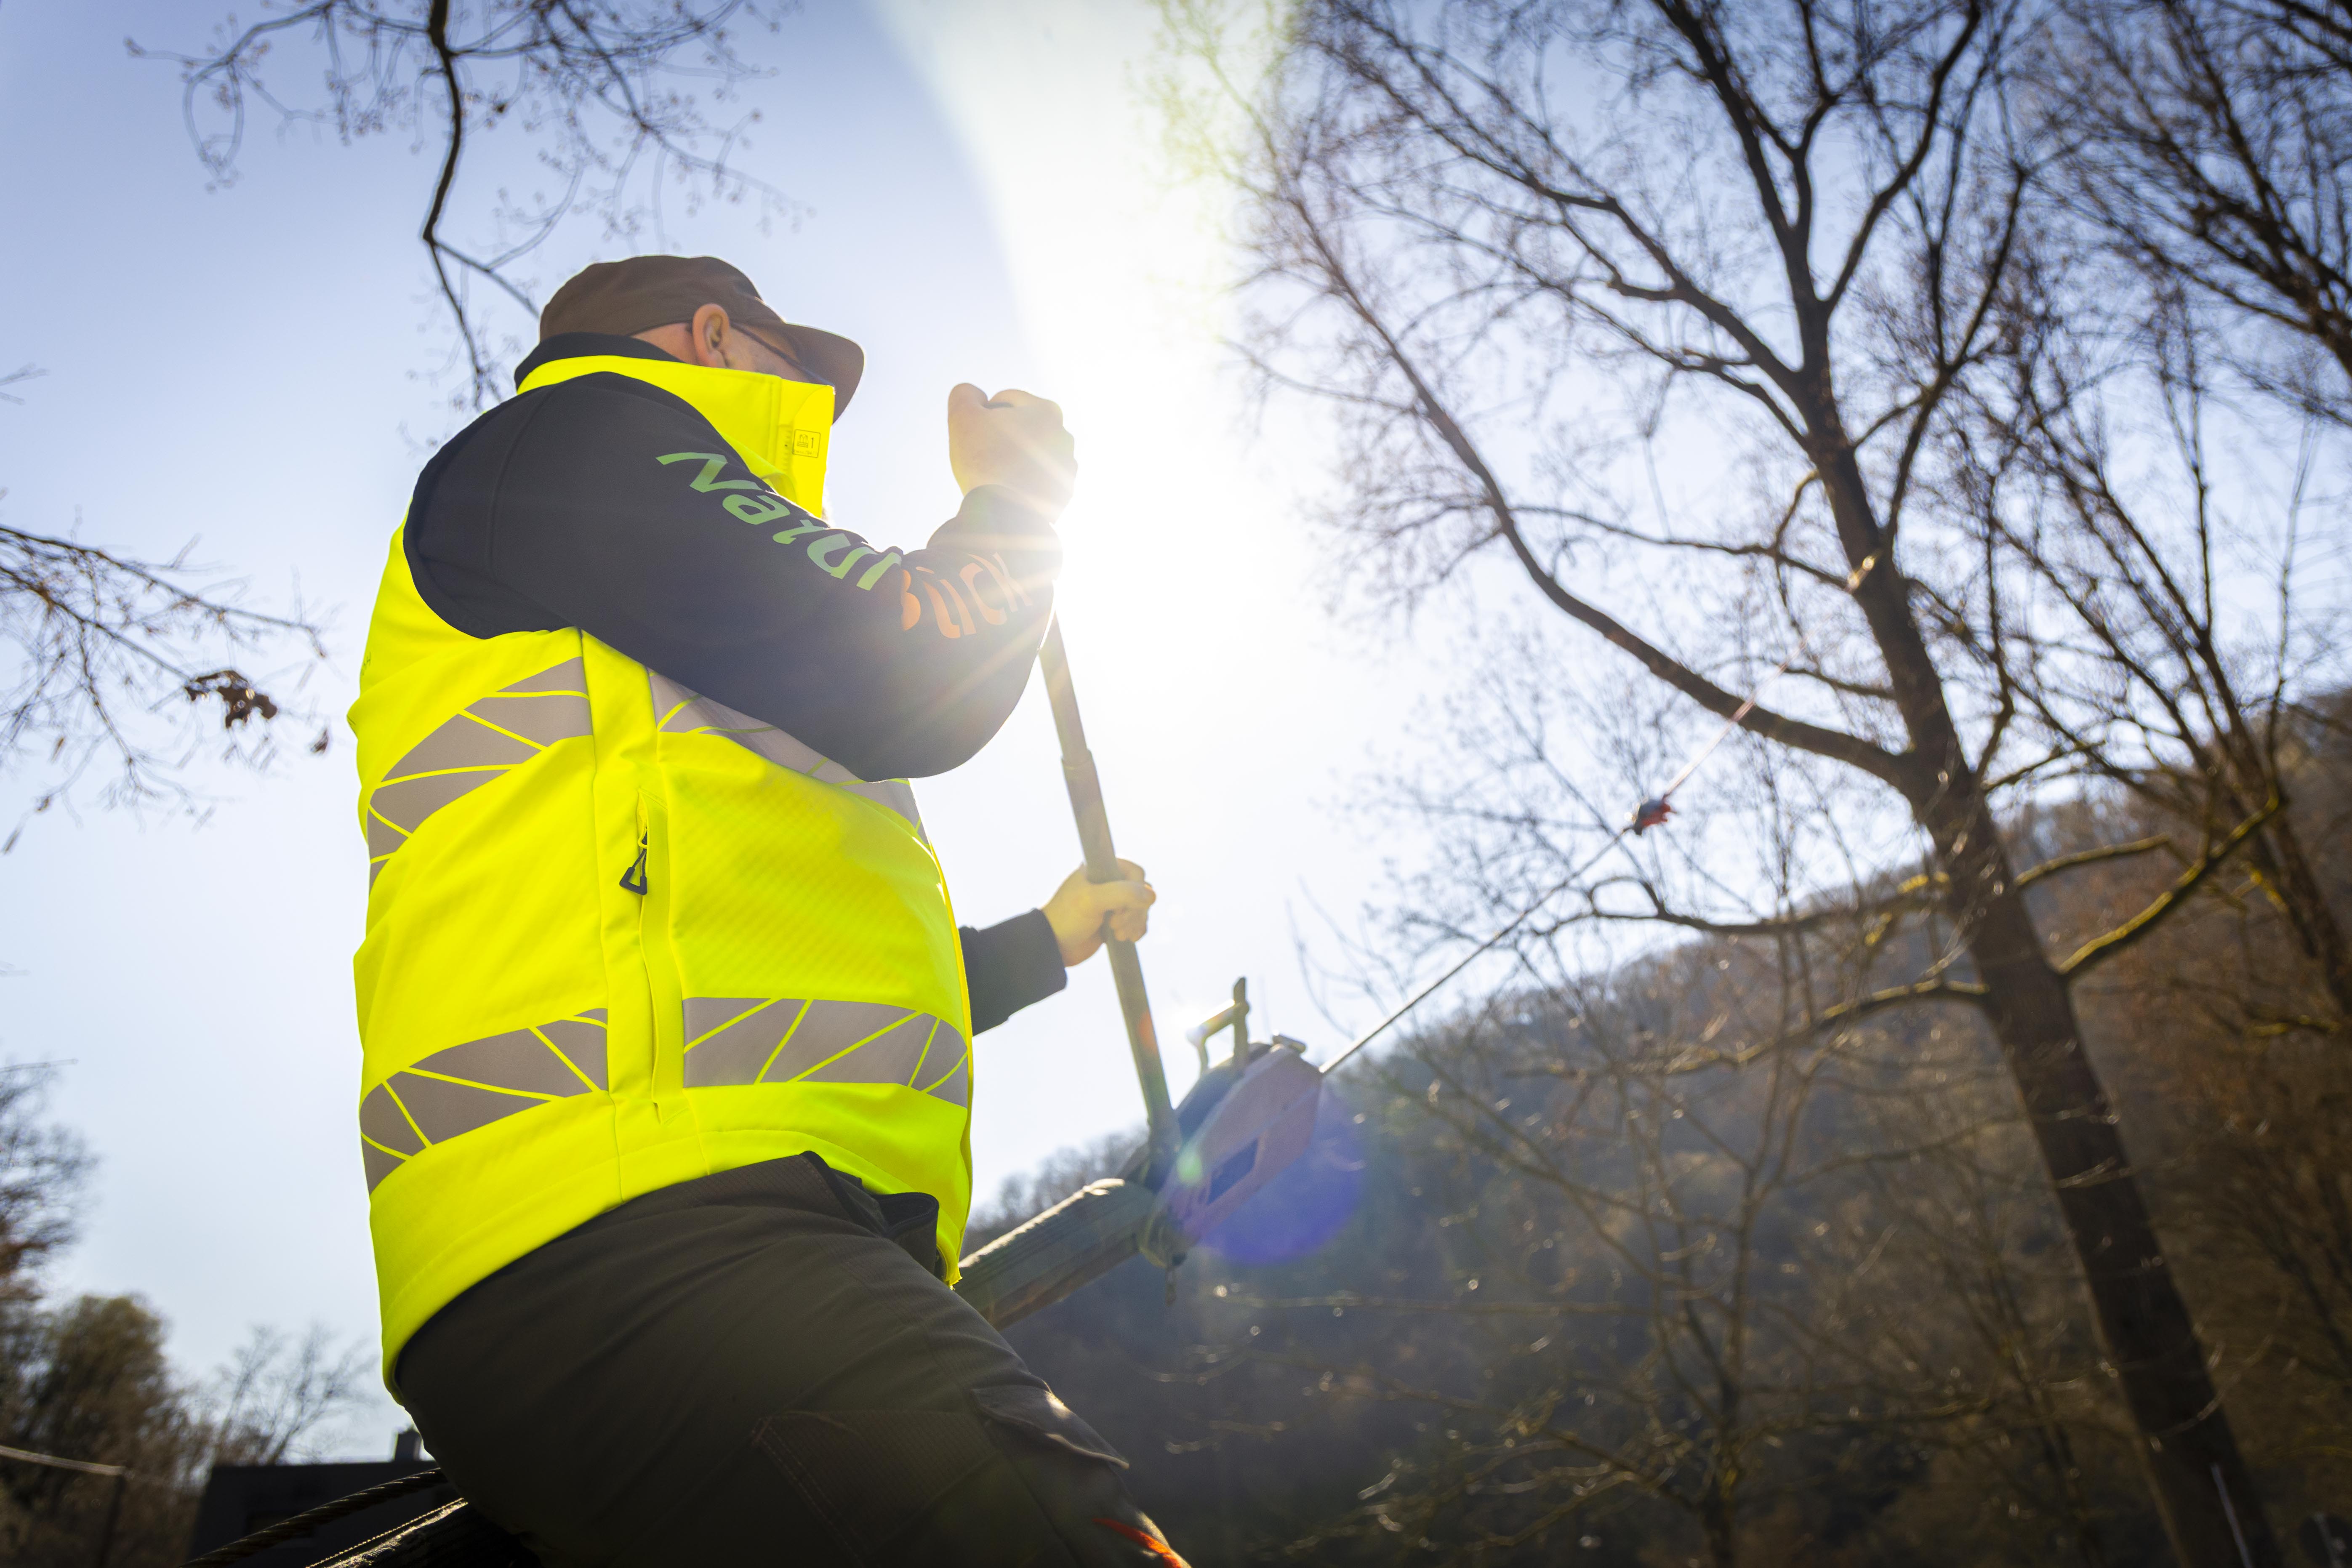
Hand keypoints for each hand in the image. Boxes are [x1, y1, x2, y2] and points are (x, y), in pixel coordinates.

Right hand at [947, 383, 1076, 514]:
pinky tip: (1008, 492)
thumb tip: (975, 395)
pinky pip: (1037, 481)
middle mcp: (1065, 436)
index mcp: (1047, 410)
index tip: (975, 436)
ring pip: (1030, 455)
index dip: (982, 415)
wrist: (1006, 515)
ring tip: (996, 476)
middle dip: (1001, 437)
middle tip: (983, 457)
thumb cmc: (984, 461)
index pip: (1005, 400)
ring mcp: (1067, 467)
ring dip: (1014, 460)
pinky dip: (1024, 483)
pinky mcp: (1064, 494)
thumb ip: (964, 395)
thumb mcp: (963, 416)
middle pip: (1020, 428)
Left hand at [1041, 859, 1153, 966]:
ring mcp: (1113, 902)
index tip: (1119, 907)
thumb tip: (1152, 896)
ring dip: (1135, 922)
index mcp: (1101, 869)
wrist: (1054, 946)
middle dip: (1134, 912)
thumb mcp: (1092, 901)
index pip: (1135, 872)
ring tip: (1118, 935)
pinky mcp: (1116, 920)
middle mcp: (1109, 882)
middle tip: (1115, 925)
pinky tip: (1128, 939)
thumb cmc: (1068, 918)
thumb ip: (1123, 893)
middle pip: (1141, 892)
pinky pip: (1138, 921)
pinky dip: (1137, 929)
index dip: (1135, 890)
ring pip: (1141, 908)